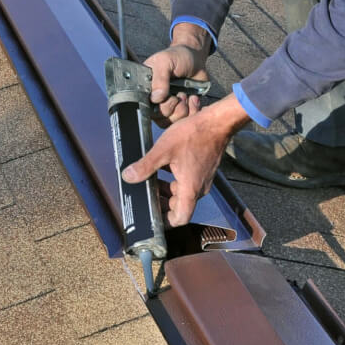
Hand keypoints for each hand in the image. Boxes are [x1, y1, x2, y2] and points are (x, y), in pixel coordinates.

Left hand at [122, 94, 249, 225]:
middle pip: (179, 207)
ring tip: (151, 180)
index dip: (165, 221)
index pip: (180, 219)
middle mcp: (198, 188)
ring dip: (166, 191)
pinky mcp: (203, 171)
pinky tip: (163, 168)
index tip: (152, 216)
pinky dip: (174, 180)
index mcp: (190, 189)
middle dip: (161, 203)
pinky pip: (187, 183)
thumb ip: (145, 166)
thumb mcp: (164, 150)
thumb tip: (128, 177)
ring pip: (182, 194)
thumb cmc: (194, 135)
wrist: (216, 123)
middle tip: (146, 194)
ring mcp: (202, 180)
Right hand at [144, 44, 208, 124]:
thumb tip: (156, 98)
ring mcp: (170, 107)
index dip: (158, 106)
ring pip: (174, 121)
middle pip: (161, 118)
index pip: (146, 108)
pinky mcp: (184, 109)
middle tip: (179, 92)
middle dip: (173, 106)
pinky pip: (187, 119)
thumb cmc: (177, 57)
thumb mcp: (165, 61)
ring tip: (186, 94)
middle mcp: (156, 101)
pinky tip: (193, 98)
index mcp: (147, 90)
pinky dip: (193, 110)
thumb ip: (159, 78)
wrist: (195, 58)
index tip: (168, 95)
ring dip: (184, 108)